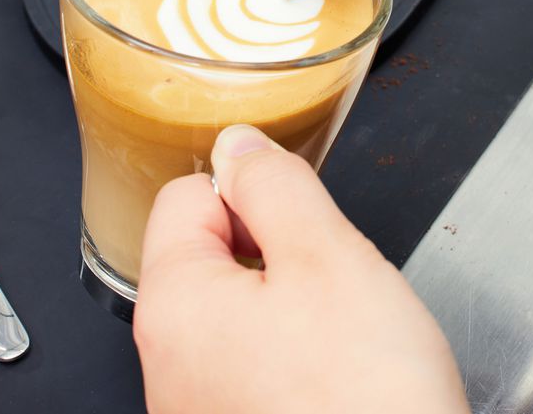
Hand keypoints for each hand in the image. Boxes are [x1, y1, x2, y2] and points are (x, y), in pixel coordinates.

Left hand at [134, 125, 469, 413]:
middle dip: (278, 254)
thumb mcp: (329, 258)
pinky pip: (257, 371)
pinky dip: (299, 364)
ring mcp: (198, 409)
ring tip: (344, 342)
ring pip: (240, 316)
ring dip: (292, 311)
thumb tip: (240, 145)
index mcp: (175, 303)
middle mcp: (168, 363)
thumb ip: (276, 186)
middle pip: (212, 257)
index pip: (186, 195)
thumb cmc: (365, 402)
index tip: (300, 218)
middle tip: (334, 285)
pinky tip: (341, 382)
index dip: (253, 191)